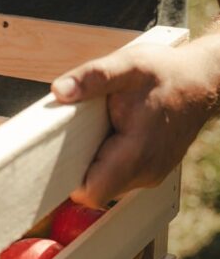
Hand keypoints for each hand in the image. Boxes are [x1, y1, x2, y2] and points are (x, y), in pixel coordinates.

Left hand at [51, 42, 218, 207]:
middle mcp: (146, 172)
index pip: (92, 193)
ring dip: (93, 165)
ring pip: (107, 185)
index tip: (56, 158)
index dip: (68, 179)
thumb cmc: (165, 74)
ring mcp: (150, 175)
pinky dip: (108, 162)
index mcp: (136, 154)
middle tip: (74, 138)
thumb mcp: (127, 65)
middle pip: (95, 191)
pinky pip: (119, 177)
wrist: (201, 81)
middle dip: (78, 169)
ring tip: (95, 133)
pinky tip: (109, 137)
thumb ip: (92, 78)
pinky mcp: (151, 171)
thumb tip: (60, 90)